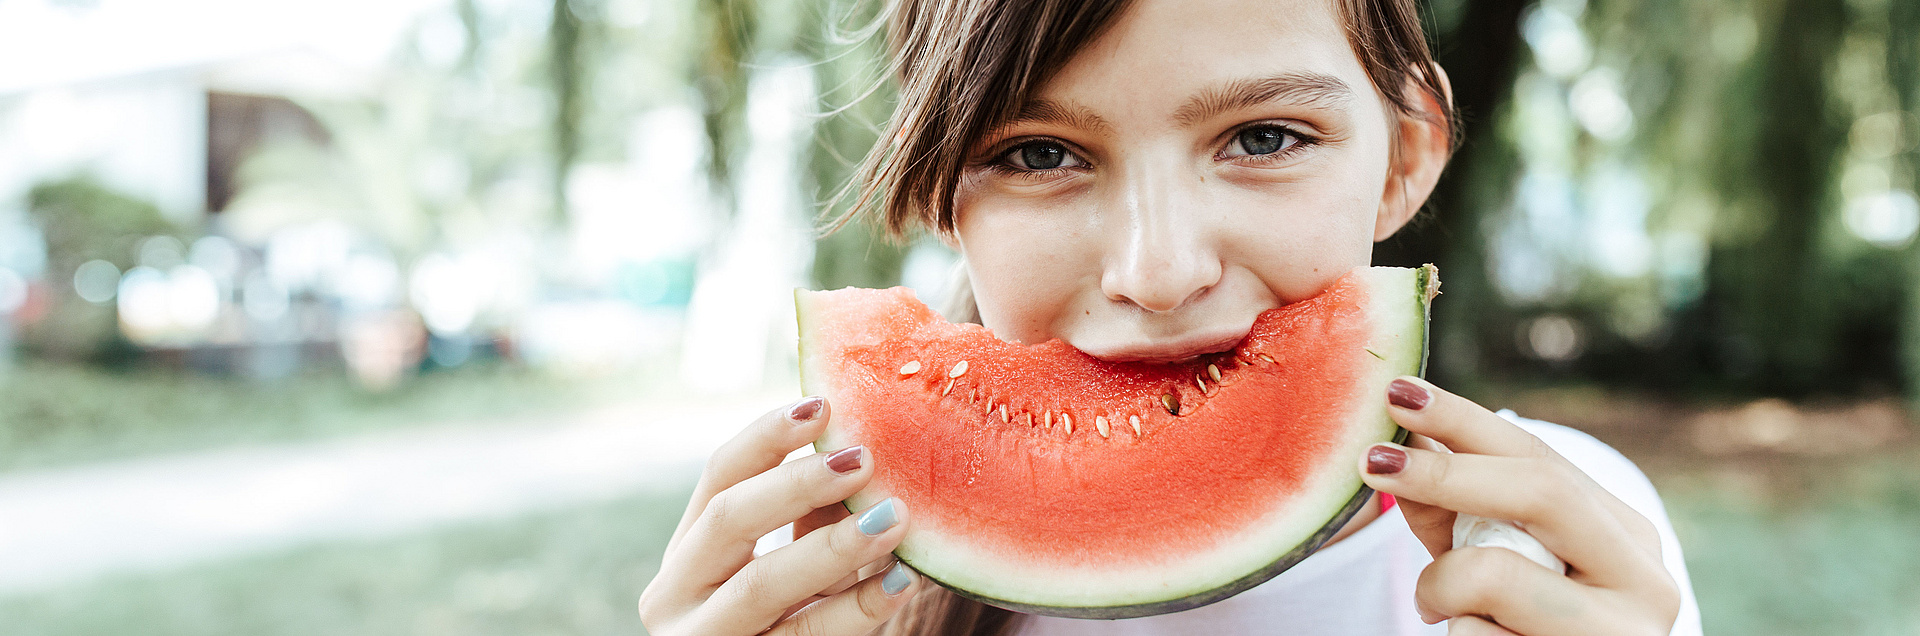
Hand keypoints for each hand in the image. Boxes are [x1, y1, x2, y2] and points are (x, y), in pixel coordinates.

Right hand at [639, 397, 922, 634]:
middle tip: (864, 460)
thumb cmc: (787, 629)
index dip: (768, 437)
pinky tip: (897, 583)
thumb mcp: (788, 572)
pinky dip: (854, 610)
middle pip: (730, 521)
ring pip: (762, 586)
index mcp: (686, 556)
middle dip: (798, 485)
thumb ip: (808, 521)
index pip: (717, 478)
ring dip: (833, 547)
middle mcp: (675, 599)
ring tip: (894, 520)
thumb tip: (862, 444)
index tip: (822, 404)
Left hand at [1358, 377, 1680, 635]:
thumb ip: (1448, 506)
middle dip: (1445, 472)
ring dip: (1438, 584)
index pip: (1538, 455)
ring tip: (1435, 608)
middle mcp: (1644, 578)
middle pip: (1540, 491)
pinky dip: (1457, 635)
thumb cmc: (1516, 626)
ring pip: (1494, 573)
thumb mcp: (1484, 558)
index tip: (1397, 393)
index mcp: (1624, 534)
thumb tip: (1399, 438)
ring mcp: (1622, 632)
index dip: (1463, 420)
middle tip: (1371, 461)